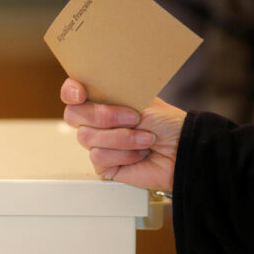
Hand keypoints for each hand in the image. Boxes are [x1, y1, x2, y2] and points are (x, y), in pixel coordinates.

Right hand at [60, 78, 185, 190]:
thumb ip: (112, 94)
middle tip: (133, 118)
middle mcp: (97, 121)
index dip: (70, 92)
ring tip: (146, 139)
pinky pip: (98, 157)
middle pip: (73, 115)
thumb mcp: (141, 100)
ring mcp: (99, 143)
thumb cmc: (168, 124)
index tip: (80, 94)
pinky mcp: (103, 165)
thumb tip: (92, 88)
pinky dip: (124, 155)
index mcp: (104, 100)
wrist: (183, 152)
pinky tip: (139, 155)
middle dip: (104, 116)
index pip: (72, 93)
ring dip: (122, 138)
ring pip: (87, 137)